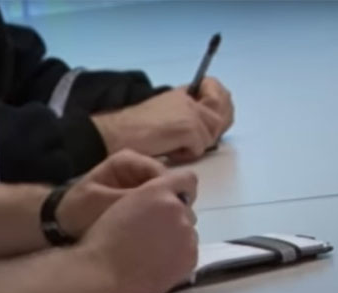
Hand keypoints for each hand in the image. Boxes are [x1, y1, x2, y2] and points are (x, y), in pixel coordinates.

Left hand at [57, 150, 167, 237]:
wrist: (62, 226)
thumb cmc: (77, 210)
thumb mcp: (103, 202)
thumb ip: (132, 198)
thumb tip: (166, 201)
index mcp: (128, 161)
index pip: (162, 172)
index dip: (171, 192)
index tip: (174, 214)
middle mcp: (138, 171)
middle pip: (169, 185)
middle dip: (171, 205)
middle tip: (170, 227)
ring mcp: (141, 188)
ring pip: (167, 200)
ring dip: (167, 215)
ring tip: (164, 233)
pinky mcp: (142, 206)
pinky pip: (159, 212)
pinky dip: (160, 223)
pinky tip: (159, 236)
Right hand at [79, 170, 198, 292]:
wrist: (104, 274)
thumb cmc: (104, 240)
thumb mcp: (122, 204)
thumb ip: (149, 197)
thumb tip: (167, 201)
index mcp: (158, 191)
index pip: (186, 179)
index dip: (178, 189)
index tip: (166, 201)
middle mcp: (178, 210)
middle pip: (186, 209)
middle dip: (173, 217)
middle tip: (150, 232)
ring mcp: (187, 236)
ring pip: (188, 232)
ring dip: (176, 237)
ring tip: (151, 251)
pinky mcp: (190, 259)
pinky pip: (189, 252)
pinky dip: (177, 256)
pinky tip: (157, 263)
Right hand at [90, 77, 232, 163]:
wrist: (116, 133)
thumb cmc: (131, 130)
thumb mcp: (160, 113)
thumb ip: (180, 114)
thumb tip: (201, 128)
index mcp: (181, 94)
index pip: (217, 93)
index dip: (220, 107)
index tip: (212, 119)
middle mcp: (188, 100)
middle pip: (220, 115)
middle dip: (212, 131)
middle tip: (195, 141)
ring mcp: (190, 114)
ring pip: (211, 134)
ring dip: (197, 145)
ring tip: (177, 148)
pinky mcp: (188, 129)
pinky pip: (200, 147)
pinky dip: (186, 155)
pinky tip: (170, 153)